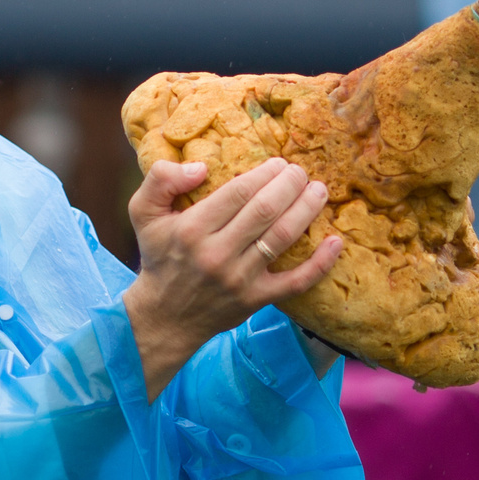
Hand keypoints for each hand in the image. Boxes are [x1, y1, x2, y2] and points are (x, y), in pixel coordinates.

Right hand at [122, 158, 342, 397]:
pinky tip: (335, 241)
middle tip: (300, 172)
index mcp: (191, 229)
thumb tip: (201, 167)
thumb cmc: (160, 257)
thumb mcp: (143, 213)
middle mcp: (217, 254)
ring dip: (307, 209)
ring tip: (319, 191)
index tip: (278, 163)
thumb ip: (161, 179)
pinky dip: (320, 262)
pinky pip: (297, 281)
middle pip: (266, 210)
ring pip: (283, 237)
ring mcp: (240, 279)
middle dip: (290, 184)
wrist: (165, 316)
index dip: (265, 173)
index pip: (238, 192)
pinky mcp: (257, 300)